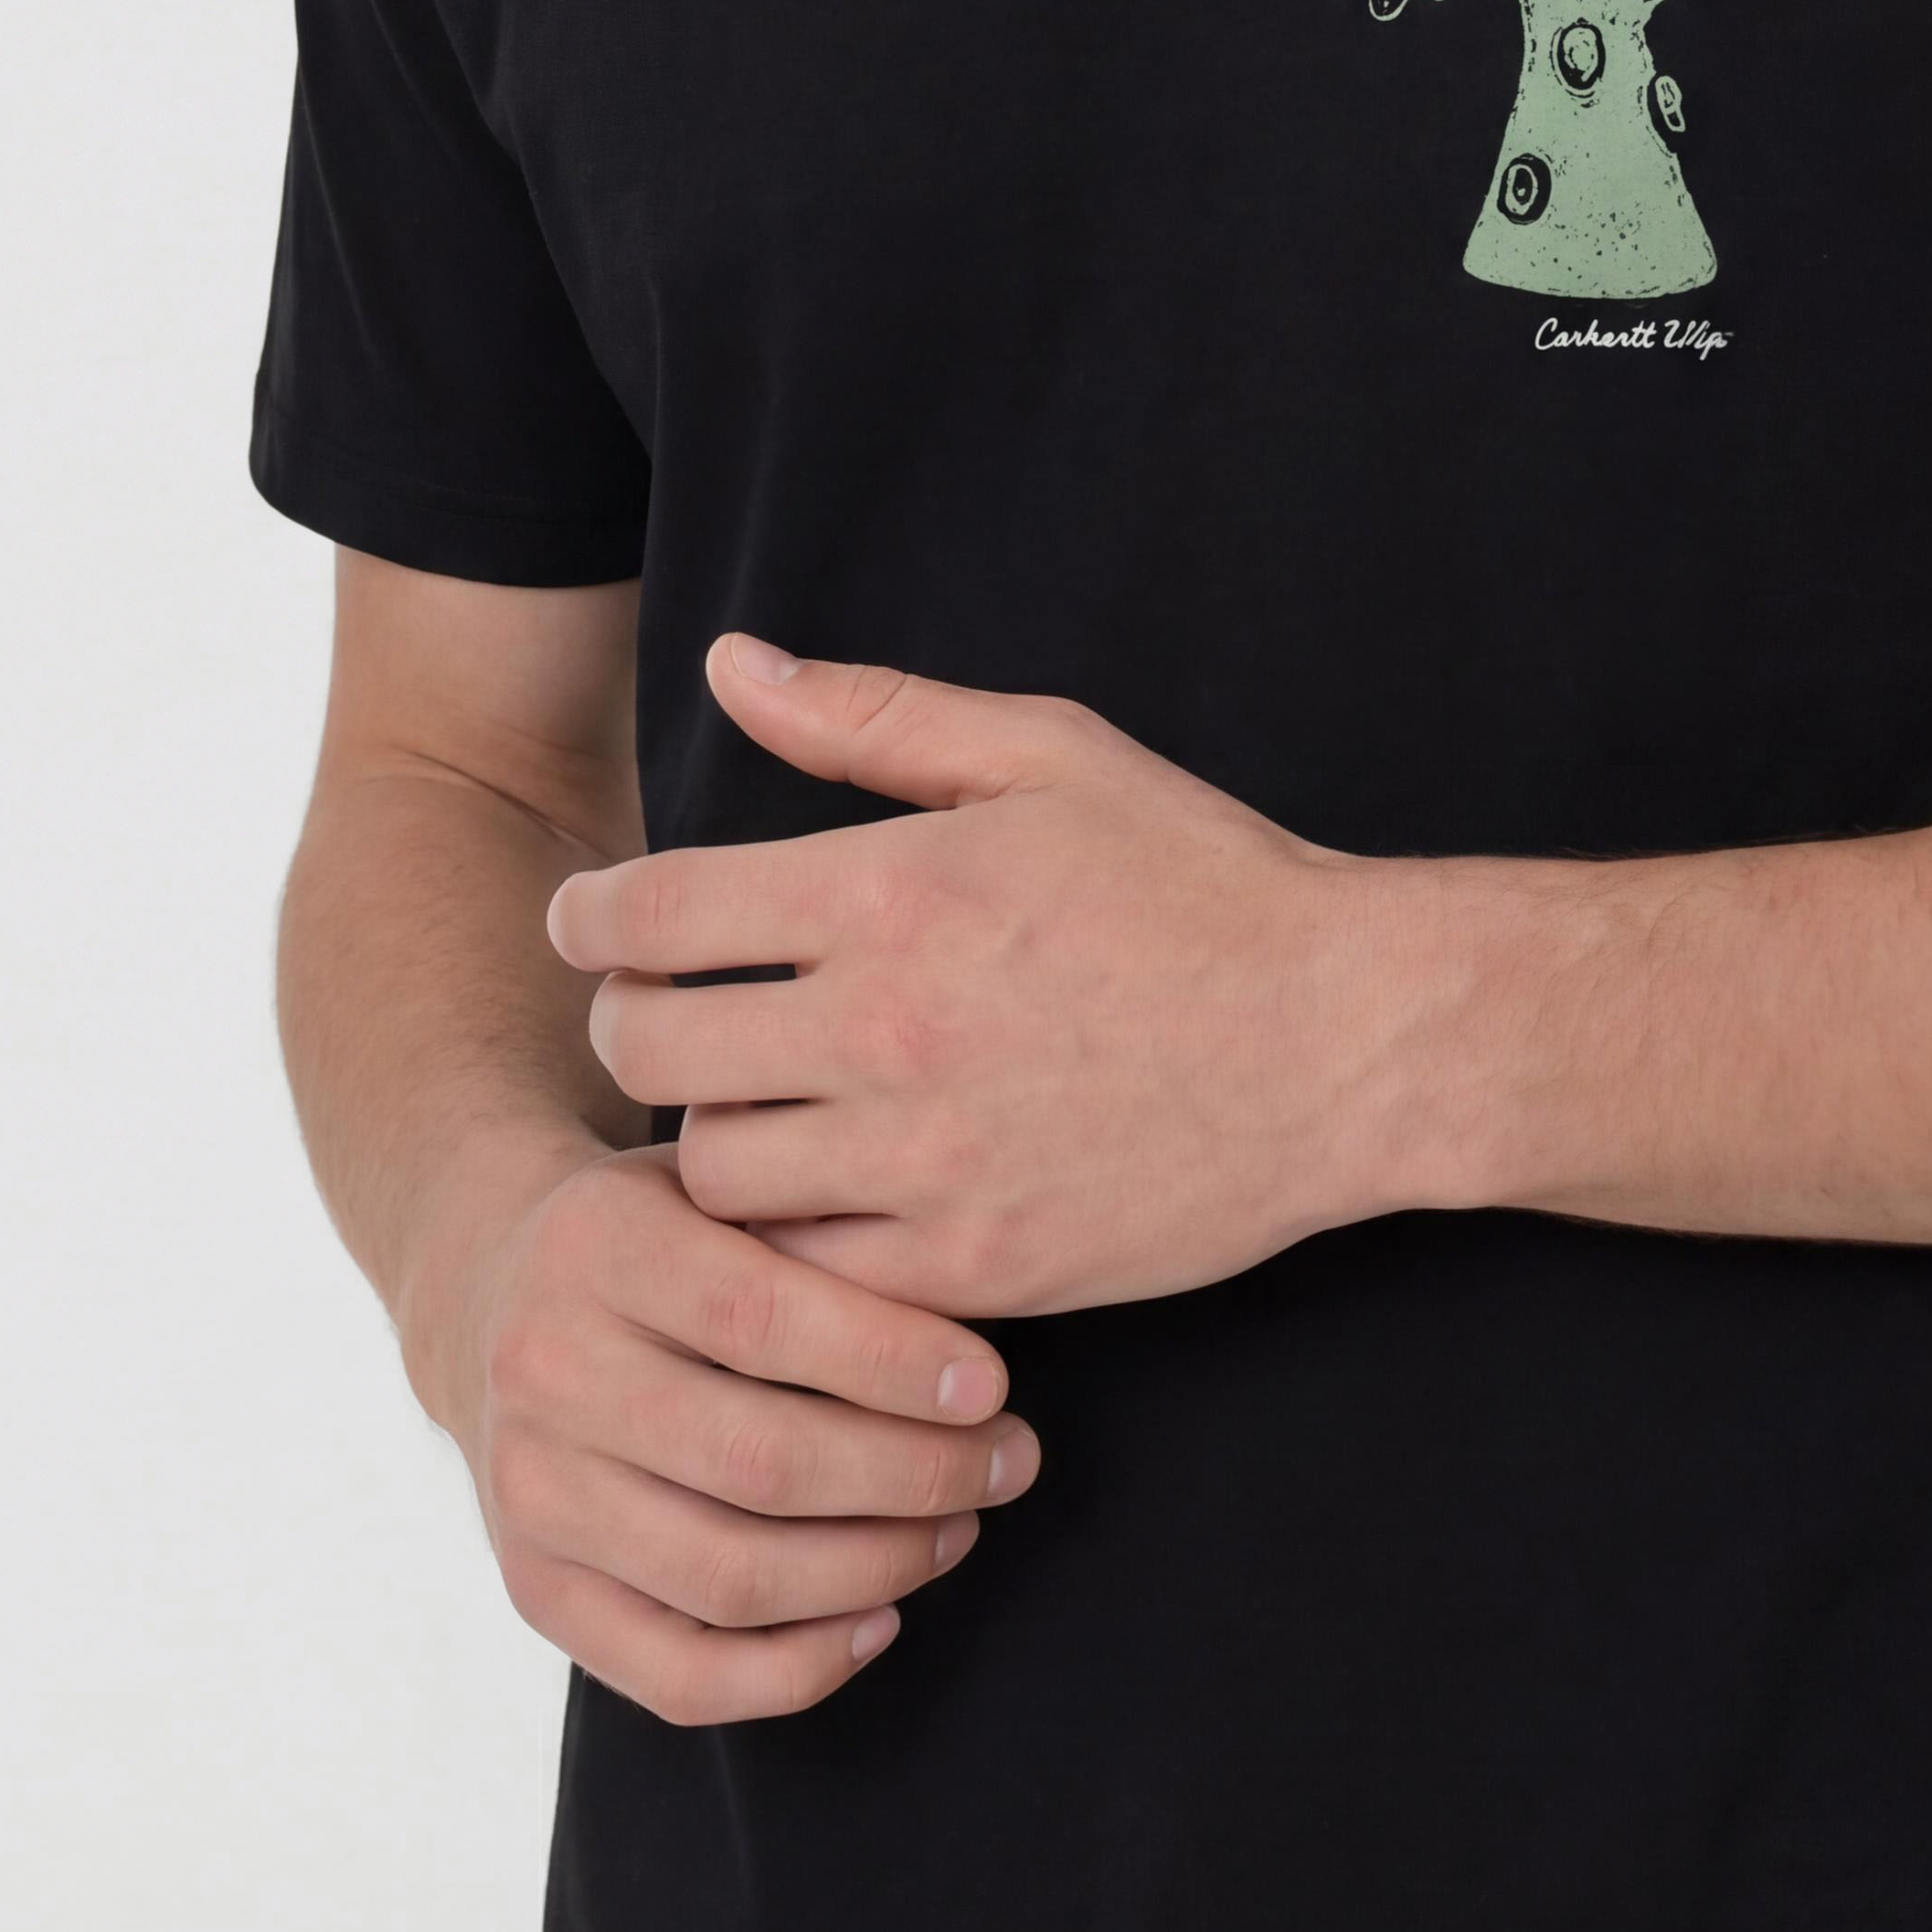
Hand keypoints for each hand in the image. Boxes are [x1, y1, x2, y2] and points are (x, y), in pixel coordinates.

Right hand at [416, 1135, 1041, 1723]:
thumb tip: (969, 1323)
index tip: (992, 1384)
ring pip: (728, 1577)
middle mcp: (546, 1370)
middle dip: (914, 1476)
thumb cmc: (662, 1228)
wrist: (493, 1289)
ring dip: (875, 1569)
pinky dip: (795, 1669)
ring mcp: (532, 1493)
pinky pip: (676, 1675)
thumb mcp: (720, 1176)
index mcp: (599, 1245)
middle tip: (1010, 1461)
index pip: (762, 1319)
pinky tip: (880, 1618)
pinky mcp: (535, 1588)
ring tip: (959, 1526)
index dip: (891, 1363)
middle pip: (757, 1462)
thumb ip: (816, 1226)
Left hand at [543, 641, 1422, 1315]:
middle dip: (627, 1023)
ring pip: (709, 1170)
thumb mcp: (1048, 755)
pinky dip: (793, 1228)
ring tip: (751, 1097)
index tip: (587, 922)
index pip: (650, 915)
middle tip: (656, 1011)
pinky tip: (830, 1181)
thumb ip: (873, 716)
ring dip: (708, 1130)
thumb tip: (734, 665)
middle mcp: (886, 1029)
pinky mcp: (969, 1266)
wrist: (1344, 1042)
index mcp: (893, 890)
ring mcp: (923, 1161)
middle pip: (648, 1051)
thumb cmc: (1198, 880)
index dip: (589, 918)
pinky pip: (804, 1266)